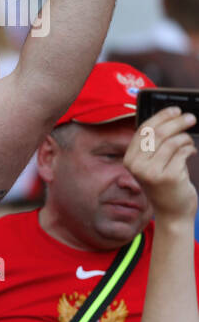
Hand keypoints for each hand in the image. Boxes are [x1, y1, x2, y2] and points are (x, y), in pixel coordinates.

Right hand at [125, 107, 197, 222]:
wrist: (173, 212)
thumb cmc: (166, 185)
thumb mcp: (154, 164)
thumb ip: (155, 145)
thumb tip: (170, 119)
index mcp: (129, 159)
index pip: (143, 130)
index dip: (160, 117)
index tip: (175, 110)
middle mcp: (136, 166)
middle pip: (158, 133)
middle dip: (177, 122)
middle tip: (191, 118)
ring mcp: (150, 172)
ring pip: (171, 142)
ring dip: (186, 138)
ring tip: (190, 142)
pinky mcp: (167, 176)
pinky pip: (182, 152)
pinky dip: (190, 149)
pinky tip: (191, 152)